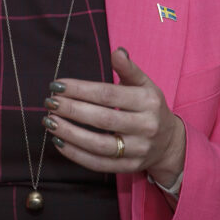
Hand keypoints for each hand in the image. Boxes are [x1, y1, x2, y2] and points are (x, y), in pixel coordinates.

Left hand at [42, 47, 185, 185]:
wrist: (170, 142)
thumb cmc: (149, 107)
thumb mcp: (145, 85)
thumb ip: (128, 69)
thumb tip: (117, 52)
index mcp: (148, 102)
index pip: (108, 95)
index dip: (80, 90)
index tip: (57, 85)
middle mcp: (146, 126)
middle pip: (103, 119)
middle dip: (72, 110)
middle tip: (50, 102)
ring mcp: (139, 150)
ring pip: (100, 145)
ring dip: (70, 134)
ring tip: (49, 122)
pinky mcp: (130, 167)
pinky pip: (99, 164)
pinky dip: (77, 155)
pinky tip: (59, 142)